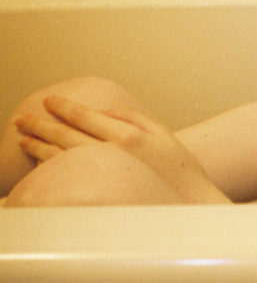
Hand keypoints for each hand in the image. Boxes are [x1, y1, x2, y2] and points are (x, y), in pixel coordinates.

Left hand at [15, 96, 228, 202]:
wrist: (187, 202)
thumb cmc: (177, 168)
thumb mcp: (162, 132)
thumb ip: (134, 118)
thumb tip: (107, 111)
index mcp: (128, 136)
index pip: (87, 116)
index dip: (65, 107)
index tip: (49, 100)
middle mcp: (112, 154)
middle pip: (67, 135)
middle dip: (42, 125)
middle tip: (23, 119)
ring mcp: (104, 176)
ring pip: (62, 157)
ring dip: (39, 146)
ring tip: (22, 139)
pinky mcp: (99, 194)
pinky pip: (68, 178)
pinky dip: (50, 168)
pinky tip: (38, 163)